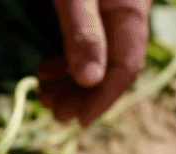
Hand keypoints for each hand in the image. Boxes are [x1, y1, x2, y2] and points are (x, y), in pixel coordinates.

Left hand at [38, 0, 151, 125]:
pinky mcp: (90, 6)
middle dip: (83, 94)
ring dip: (70, 81)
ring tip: (45, 96)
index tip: (80, 121)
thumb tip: (91, 81)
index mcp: (130, 12)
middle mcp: (125, 14)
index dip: (104, 98)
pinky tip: (46, 73)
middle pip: (111, 65)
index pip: (126, 67)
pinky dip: (66, 61)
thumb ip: (84, 35)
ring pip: (95, 56)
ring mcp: (108, 10)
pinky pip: (83, 43)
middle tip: (55, 113)